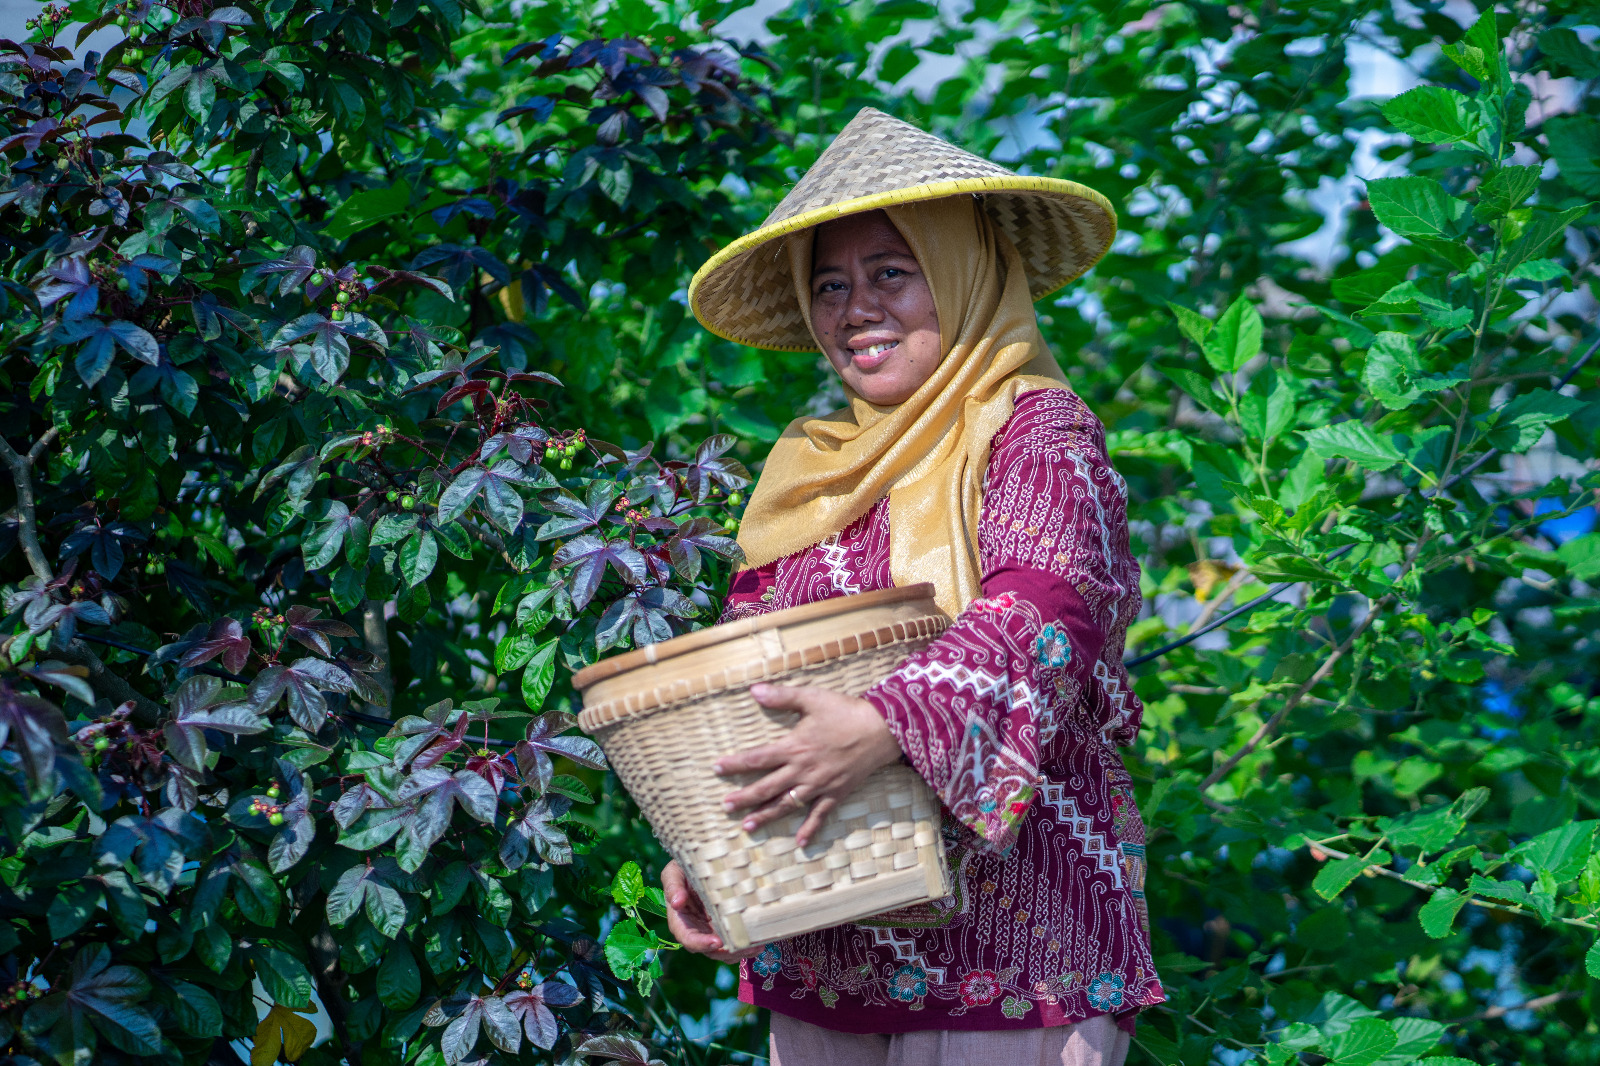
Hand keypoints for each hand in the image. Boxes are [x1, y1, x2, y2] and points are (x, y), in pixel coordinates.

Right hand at [661, 860, 756, 962]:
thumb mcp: (674, 872)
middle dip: (725, 952)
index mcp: (681, 920)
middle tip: (743, 948)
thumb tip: (676, 903)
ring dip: (738, 953)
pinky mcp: (727, 926)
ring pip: (723, 950)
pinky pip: (735, 942)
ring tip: (755, 946)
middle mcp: (696, 929)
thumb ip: (673, 886)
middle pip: (708, 949)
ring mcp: (712, 929)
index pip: (687, 938)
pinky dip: (746, 946)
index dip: (700, 943)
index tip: (716, 942)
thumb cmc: (685, 866)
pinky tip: (759, 941)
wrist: (701, 861)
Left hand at [714, 682, 902, 846]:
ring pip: (787, 805)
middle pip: (766, 787)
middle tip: (725, 806)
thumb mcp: (812, 698)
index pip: (757, 758)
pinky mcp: (836, 793)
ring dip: (765, 816)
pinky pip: (820, 815)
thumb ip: (781, 696)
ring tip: (747, 826)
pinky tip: (800, 843)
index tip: (717, 768)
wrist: (881, 729)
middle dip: (743, 798)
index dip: (735, 764)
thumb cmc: (845, 711)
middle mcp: (803, 770)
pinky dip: (810, 829)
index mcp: (794, 747)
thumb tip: (753, 690)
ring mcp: (819, 785)